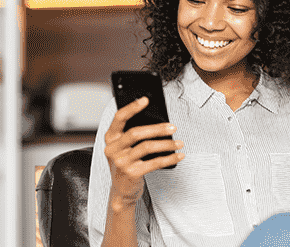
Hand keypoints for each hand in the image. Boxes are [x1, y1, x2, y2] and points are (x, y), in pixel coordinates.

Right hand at [104, 96, 184, 210]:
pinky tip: (178, 155)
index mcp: (110, 138)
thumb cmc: (126, 164)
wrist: (121, 191)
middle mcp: (113, 149)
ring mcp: (121, 162)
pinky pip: (154, 162)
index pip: (119, 118)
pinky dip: (169, 158)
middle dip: (157, 128)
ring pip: (147, 147)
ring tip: (178, 143)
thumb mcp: (123, 148)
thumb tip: (156, 121)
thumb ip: (131, 135)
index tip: (145, 100)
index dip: (132, 107)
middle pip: (136, 132)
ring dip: (166, 144)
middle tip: (172, 128)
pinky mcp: (132, 173)